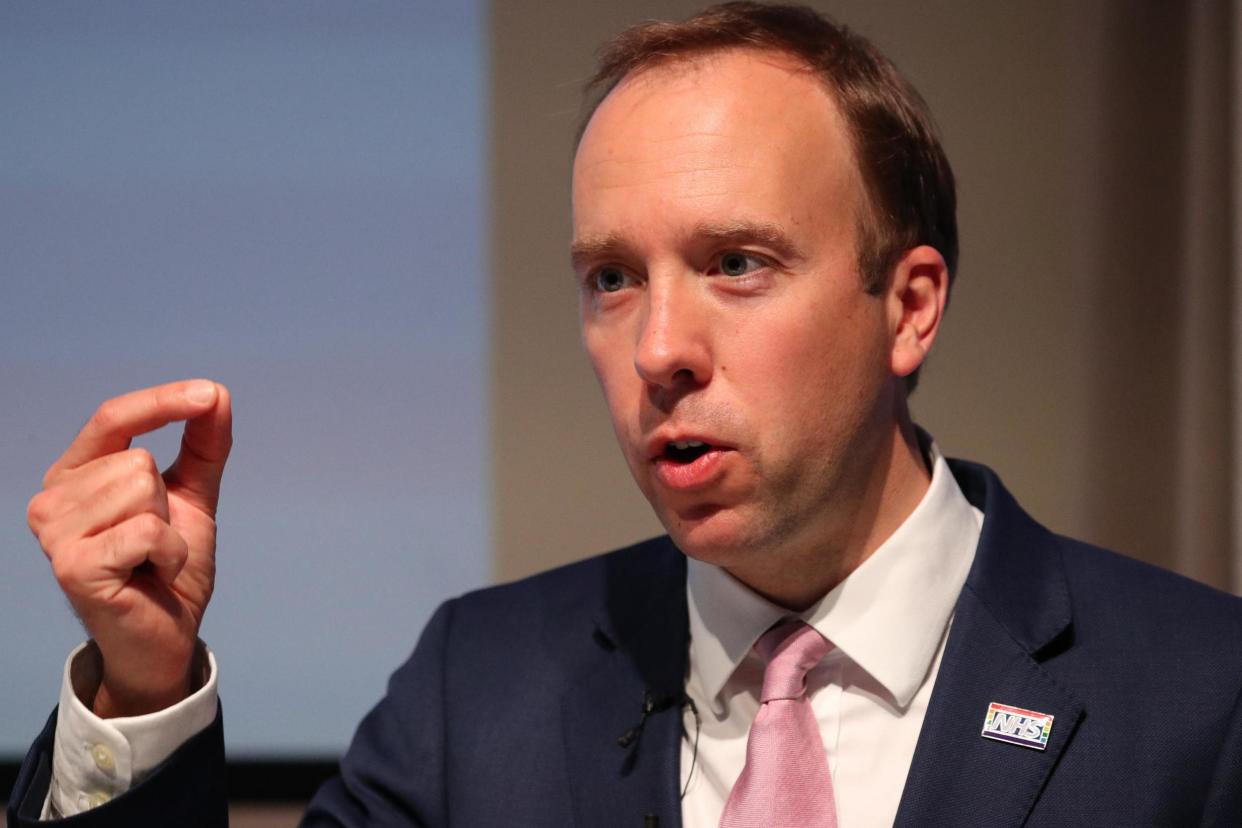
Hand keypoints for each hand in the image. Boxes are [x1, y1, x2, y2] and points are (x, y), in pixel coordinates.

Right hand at [26, 379, 231, 716]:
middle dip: (167, 502)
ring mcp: (56, 534)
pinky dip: (169, 554)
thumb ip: (203, 445)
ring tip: (149, 560)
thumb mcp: (191, 495)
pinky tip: (149, 577)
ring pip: (142, 490)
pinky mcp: (74, 566)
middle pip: (139, 459)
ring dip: (168, 531)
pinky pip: (148, 530)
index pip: (113, 417)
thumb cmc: (168, 566)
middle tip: (154, 543)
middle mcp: (53, 499)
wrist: (166, 636)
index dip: (163, 401)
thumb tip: (217, 393)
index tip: (209, 393)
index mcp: (75, 474)